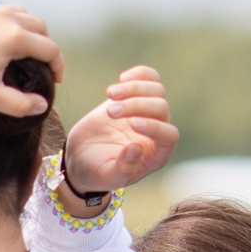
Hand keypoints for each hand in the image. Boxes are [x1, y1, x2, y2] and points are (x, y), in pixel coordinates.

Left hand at [0, 2, 60, 115]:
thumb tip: (42, 105)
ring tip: (26, 49)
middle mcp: (6, 17)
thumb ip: (19, 104)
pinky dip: (8, 22)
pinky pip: (0, 11)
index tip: (56, 80)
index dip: (58, 66)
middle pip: (40, 27)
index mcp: (15, 37)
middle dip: (46, 45)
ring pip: (22, 14)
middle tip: (43, 64)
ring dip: (30, 30)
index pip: (50, 49)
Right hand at [61, 66, 177, 195]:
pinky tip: (122, 78)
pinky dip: (140, 74)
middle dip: (137, 106)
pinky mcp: (135, 98)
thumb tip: (137, 148)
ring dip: (135, 88)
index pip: (168, 136)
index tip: (132, 124)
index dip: (154, 127)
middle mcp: (157, 132)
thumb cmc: (96, 171)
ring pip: (157, 91)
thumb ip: (123, 168)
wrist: (81, 157)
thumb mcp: (107, 176)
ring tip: (110, 94)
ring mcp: (148, 113)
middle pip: (161, 109)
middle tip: (111, 112)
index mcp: (156, 155)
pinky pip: (149, 78)